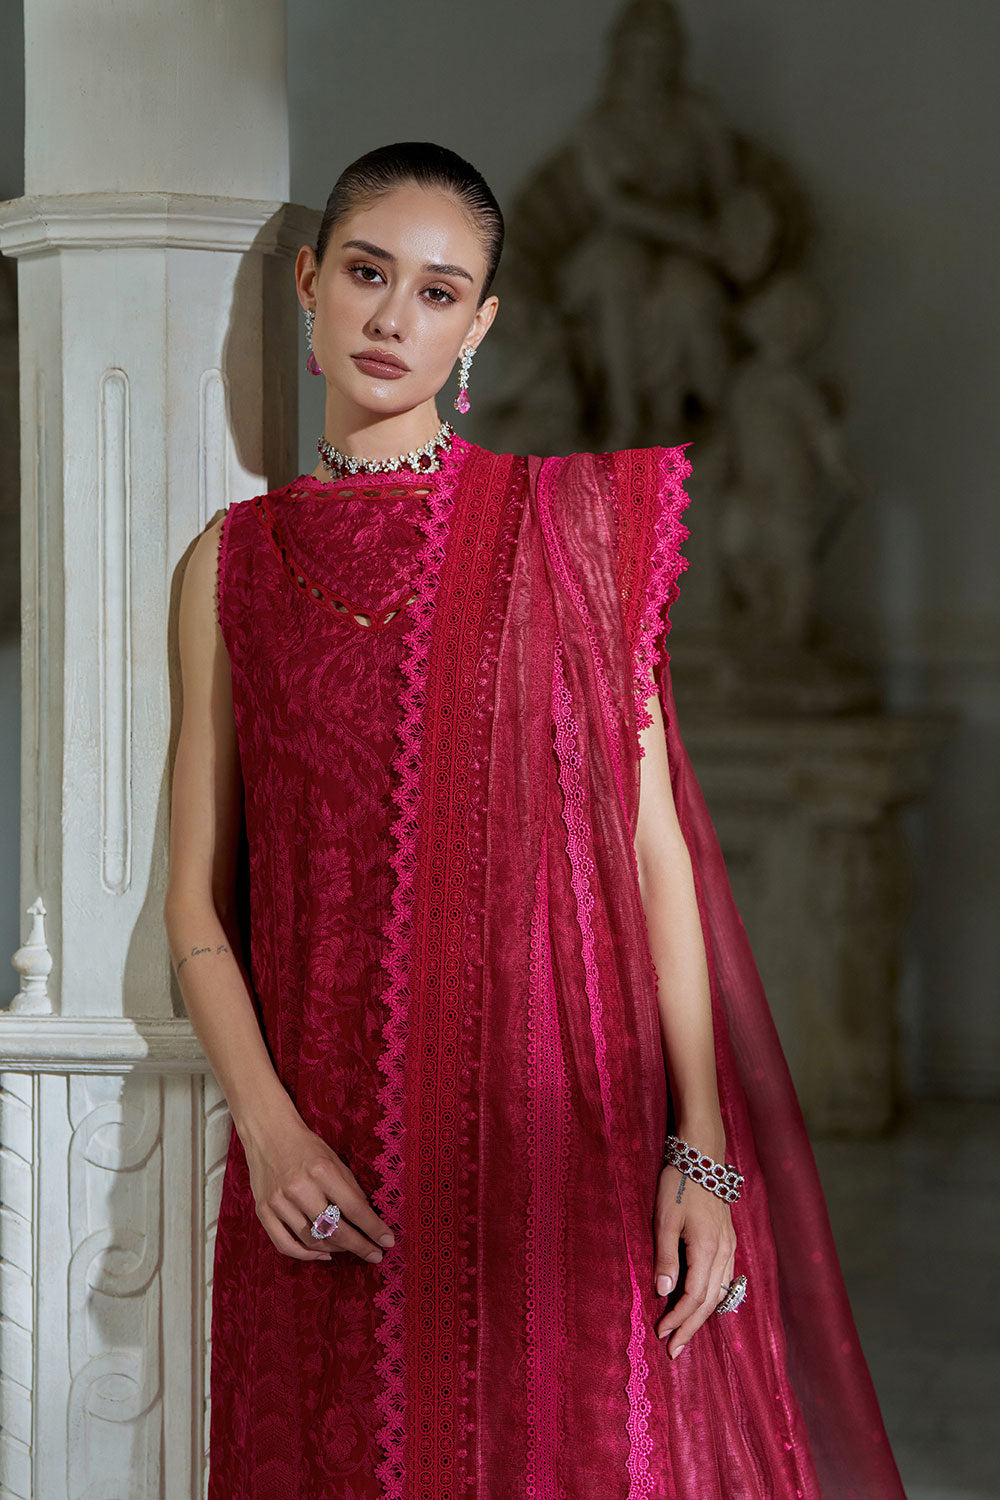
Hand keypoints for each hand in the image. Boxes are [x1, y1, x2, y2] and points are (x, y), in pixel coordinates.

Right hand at [241, 1111, 395, 1264]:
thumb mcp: (335, 1159)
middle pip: (334, 1229)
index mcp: (321, 1170)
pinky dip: (306, 1255)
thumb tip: (367, 1219)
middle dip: (359, 1246)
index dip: (373, 1228)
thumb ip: (350, 1189)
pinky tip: (323, 1254)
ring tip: (349, 1248)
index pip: (354, 1208)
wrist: (268, 1134)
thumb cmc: (306, 1146)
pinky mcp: (263, 1211)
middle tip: (375, 1256)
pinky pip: (285, 1245)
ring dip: (336, 1250)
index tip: (387, 1242)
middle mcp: (299, 1188)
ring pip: (312, 1240)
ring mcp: (278, 1202)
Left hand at [653, 1162, 736, 1357]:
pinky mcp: (729, 1240)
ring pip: (719, 1292)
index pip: (693, 1297)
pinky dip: (713, 1297)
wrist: (702, 1158)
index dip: (678, 1319)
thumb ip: (665, 1257)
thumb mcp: (665, 1219)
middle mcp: (724, 1252)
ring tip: (686, 1334)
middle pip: (709, 1302)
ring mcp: (730, 1247)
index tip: (661, 1334)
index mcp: (707, 1249)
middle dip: (691, 1328)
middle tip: (674, 1351)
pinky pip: (725, 1278)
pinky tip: (703, 1304)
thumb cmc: (679, 1185)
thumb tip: (662, 1292)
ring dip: (702, 1316)